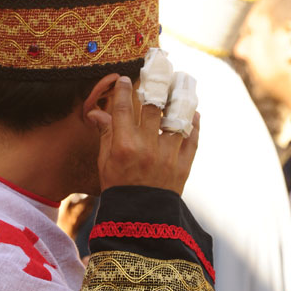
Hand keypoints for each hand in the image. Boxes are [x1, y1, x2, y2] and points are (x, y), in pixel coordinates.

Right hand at [87, 75, 199, 194]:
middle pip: (155, 108)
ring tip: (182, 84)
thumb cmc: (118, 188)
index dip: (124, 91)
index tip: (126, 79)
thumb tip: (96, 112)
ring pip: (178, 120)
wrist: (140, 219)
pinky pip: (192, 140)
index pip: (124, 110)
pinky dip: (194, 125)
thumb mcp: (105, 162)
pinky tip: (193, 113)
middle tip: (159, 71)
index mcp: (124, 147)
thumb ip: (106, 134)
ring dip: (181, 100)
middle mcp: (147, 148)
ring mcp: (168, 157)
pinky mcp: (183, 166)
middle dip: (156, 86)